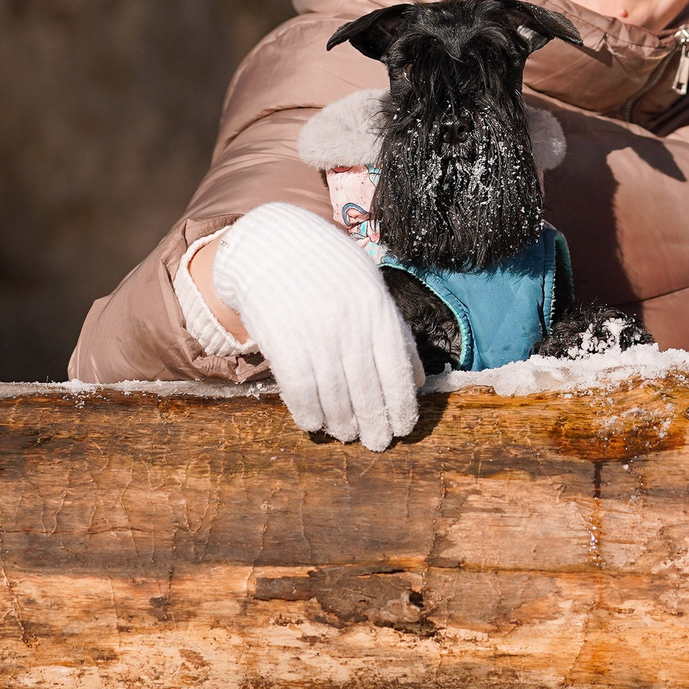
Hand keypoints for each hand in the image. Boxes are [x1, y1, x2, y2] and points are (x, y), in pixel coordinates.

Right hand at [212, 202, 422, 449]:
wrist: (272, 245)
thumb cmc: (329, 269)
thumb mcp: (369, 288)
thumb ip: (392, 331)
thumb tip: (416, 379)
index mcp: (376, 308)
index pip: (396, 368)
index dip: (401, 405)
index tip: (403, 428)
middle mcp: (349, 324)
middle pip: (367, 388)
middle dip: (374, 422)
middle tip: (377, 443)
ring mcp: (314, 334)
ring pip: (335, 395)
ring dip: (343, 423)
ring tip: (347, 435)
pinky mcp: (282, 342)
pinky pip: (300, 390)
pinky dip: (309, 413)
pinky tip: (315, 423)